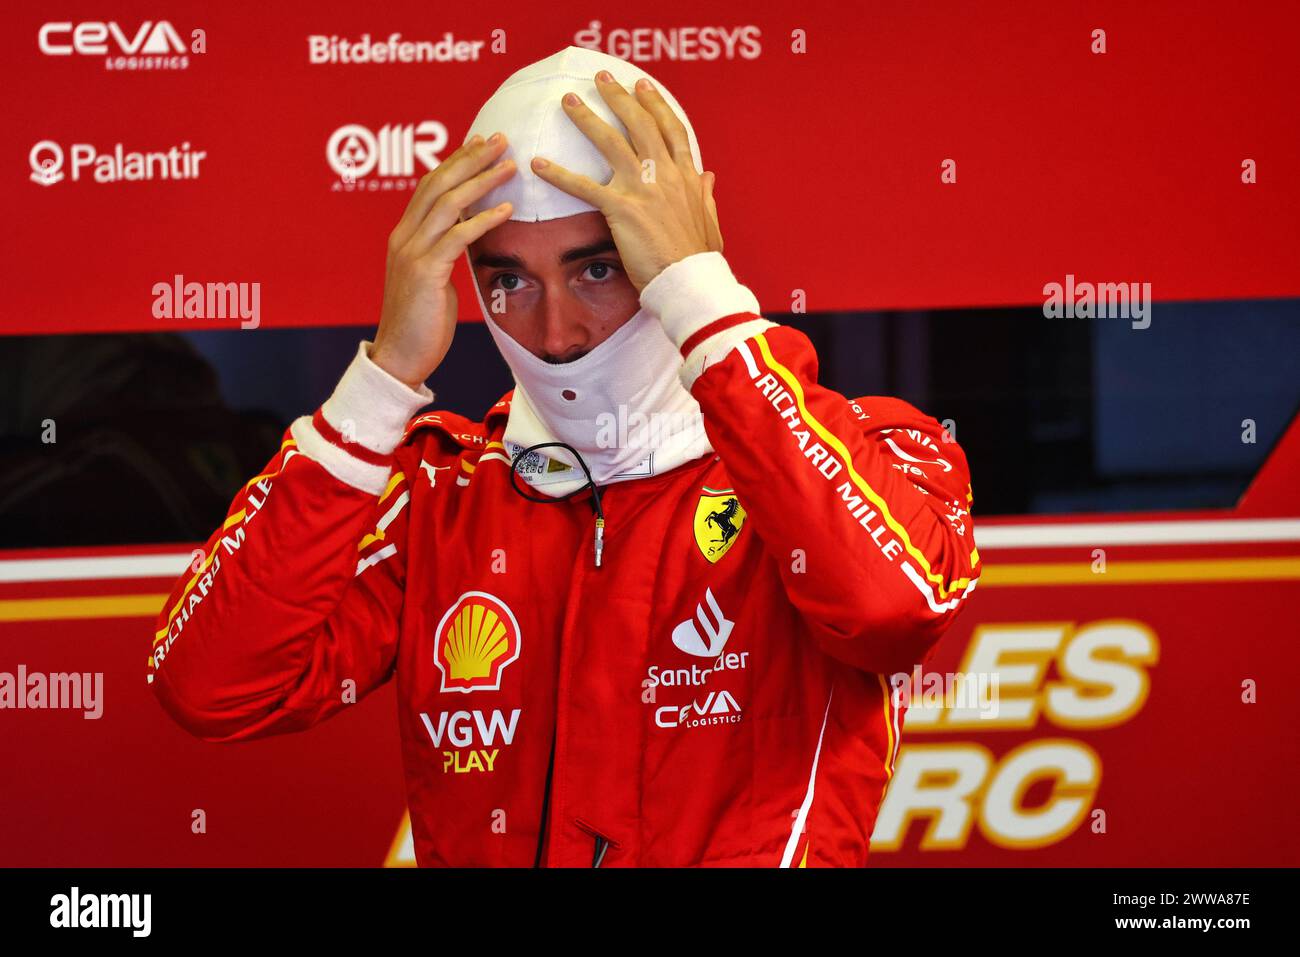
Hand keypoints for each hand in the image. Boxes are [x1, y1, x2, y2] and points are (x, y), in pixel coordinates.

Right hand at [371, 134, 516, 388]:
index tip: (481, 142)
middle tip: (501, 138)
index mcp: (404, 236)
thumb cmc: (421, 323)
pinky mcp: (425, 273)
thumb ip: (443, 252)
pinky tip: (506, 209)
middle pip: (438, 184)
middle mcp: (404, 237)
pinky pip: (457, 237)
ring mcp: (412, 253)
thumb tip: (464, 236)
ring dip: (481, 180)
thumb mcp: (431, 279)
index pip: (430, 186)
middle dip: (471, 158)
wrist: (399, 358)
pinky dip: (483, 220)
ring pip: (448, 204)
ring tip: (509, 165)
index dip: (455, 161)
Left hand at [530, 72, 723, 292]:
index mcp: (687, 177)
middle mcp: (665, 174)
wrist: (690, 280)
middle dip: (619, 97)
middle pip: (640, 124)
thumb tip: (707, 176)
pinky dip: (559, 174)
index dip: (656, 104)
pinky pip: (583, 186)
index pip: (671, 130)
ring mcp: (643, 188)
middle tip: (601, 78)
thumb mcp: (711, 221)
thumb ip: (705, 195)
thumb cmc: (700, 258)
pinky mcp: (621, 209)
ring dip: (587, 119)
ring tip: (569, 101)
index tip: (643, 86)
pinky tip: (539, 164)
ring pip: (611, 142)